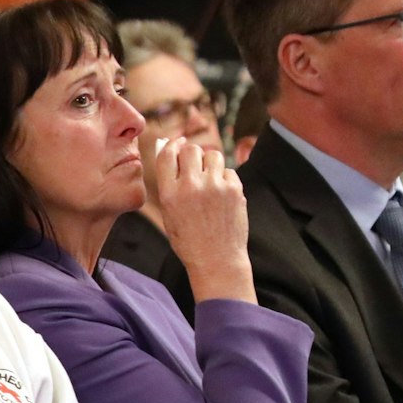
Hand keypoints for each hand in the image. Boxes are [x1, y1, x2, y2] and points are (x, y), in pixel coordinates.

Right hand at [150, 138, 254, 303]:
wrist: (217, 260)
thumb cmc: (189, 240)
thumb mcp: (169, 215)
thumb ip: (169, 185)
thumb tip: (170, 151)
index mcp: (169, 194)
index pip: (167, 155)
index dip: (172, 144)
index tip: (177, 142)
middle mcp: (191, 187)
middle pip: (190, 149)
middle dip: (192, 153)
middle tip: (195, 164)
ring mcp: (214, 187)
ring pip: (213, 155)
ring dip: (210, 164)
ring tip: (210, 181)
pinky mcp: (234, 189)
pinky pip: (229, 171)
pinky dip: (225, 179)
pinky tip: (223, 197)